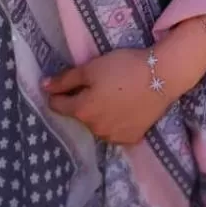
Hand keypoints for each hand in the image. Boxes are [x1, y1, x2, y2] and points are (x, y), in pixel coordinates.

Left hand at [43, 49, 169, 145]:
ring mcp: (114, 137)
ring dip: (99, 114)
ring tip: (114, 96)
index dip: (58, 92)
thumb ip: (65, 79)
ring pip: (97, 125)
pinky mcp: (131, 139)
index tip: (67, 82)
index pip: (58, 106)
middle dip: (82, 102)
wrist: (162, 76)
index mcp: (82, 111)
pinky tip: (125, 108)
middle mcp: (95, 130)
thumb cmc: (123, 67)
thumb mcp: (91, 68)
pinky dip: (116, 122)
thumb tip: (44, 86)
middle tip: (98, 84)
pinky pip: (115, 131)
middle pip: (79, 115)